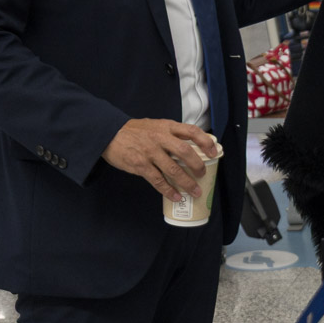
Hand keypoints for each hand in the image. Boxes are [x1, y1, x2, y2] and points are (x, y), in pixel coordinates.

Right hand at [102, 119, 219, 201]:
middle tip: (203, 174)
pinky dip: (168, 190)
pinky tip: (176, 196)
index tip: (214, 151)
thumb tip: (191, 148)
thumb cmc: (135, 131)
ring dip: (186, 182)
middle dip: (198, 165)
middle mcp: (160, 138)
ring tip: (195, 191)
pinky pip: (158, 180)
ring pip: (173, 169)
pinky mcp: (140, 165)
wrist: (109, 133)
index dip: (206, 141)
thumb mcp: (156, 125)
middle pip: (185, 152)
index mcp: (167, 127)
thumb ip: (171, 134)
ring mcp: (150, 152)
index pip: (191, 131)